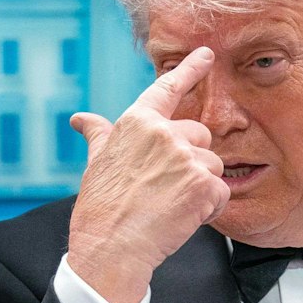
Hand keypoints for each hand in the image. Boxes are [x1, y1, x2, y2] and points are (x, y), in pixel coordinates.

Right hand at [65, 47, 227, 302]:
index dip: (190, 69)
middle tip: (167, 188)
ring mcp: (185, 158)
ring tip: (172, 205)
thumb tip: (81, 119)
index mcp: (137, 123)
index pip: (167, 89)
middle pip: (200, 136)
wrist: (110, 247)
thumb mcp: (96, 163)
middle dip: (192, 161)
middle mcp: (163, 133)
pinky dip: (209, 208)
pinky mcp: (202, 184)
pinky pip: (221, 192)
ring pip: (213, 165)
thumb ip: (99, 135)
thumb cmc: (100, 209)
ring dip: (201, 187)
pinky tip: (183, 217)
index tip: (206, 54)